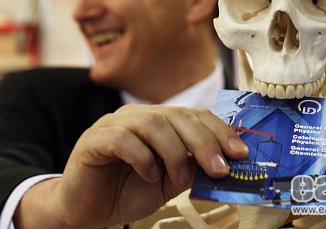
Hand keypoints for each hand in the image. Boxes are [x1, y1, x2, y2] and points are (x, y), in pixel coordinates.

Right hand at [15, 105, 247, 228]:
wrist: (86, 210)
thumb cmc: (126, 192)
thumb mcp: (169, 181)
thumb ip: (191, 167)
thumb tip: (226, 162)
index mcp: (157, 122)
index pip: (193, 114)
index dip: (219, 130)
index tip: (240, 153)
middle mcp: (136, 117)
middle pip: (176, 115)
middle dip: (203, 141)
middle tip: (219, 168)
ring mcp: (113, 125)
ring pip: (152, 122)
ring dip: (174, 151)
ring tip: (179, 179)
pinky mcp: (93, 140)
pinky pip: (121, 138)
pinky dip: (142, 156)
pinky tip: (149, 175)